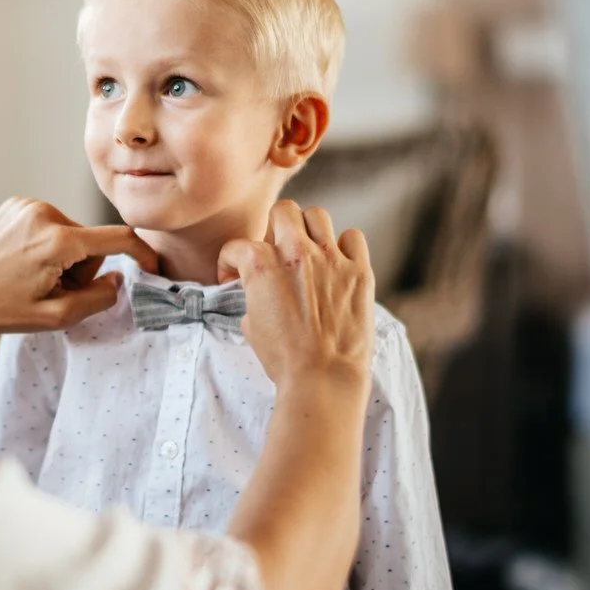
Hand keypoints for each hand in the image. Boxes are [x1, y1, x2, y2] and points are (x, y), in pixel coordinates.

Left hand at [0, 198, 158, 331]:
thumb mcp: (55, 316)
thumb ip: (97, 299)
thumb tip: (118, 279)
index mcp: (58, 240)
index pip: (118, 238)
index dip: (142, 254)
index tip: (151, 267)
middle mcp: (46, 213)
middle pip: (90, 241)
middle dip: (82, 268)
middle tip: (53, 291)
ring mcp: (28, 204)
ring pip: (70, 233)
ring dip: (63, 257)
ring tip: (31, 278)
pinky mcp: (16, 204)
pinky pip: (49, 225)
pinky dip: (46, 245)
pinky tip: (21, 262)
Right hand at [218, 200, 374, 386]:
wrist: (322, 378)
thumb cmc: (284, 359)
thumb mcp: (251, 325)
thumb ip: (253, 296)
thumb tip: (259, 292)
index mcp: (262, 266)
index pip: (237, 246)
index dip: (230, 261)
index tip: (233, 274)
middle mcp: (296, 253)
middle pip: (282, 211)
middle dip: (273, 228)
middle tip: (275, 250)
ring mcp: (330, 259)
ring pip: (317, 216)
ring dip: (308, 230)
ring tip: (307, 251)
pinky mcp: (359, 271)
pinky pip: (353, 237)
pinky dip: (344, 246)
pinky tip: (337, 263)